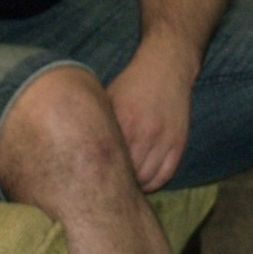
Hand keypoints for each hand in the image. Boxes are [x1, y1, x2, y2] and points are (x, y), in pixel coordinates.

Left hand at [106, 39, 195, 190]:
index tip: (92, 179)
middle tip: (106, 185)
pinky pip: (166, 174)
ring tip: (124, 183)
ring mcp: (165, 139)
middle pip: (128, 175)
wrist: (166, 68)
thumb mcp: (107, 98)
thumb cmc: (131, 84)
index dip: (100, 174)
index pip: (109, 162)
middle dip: (117, 182)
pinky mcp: (179, 142)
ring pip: (147, 178)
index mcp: (124, 123)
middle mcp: (146, 133)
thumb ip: (97, 124)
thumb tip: (74, 148)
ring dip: (135, 185)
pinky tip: (143, 181)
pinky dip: (154, 183)